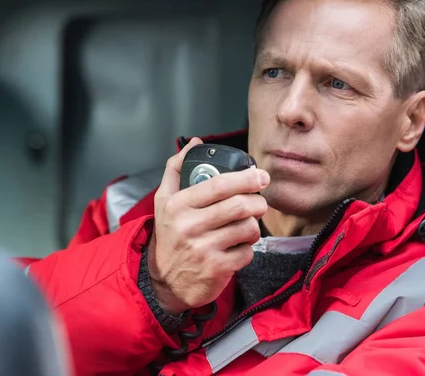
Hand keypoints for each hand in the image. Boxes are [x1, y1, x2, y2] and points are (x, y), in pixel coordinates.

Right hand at [147, 138, 269, 313]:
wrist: (164, 281)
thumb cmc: (169, 236)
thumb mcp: (164, 200)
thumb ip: (177, 168)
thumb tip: (195, 143)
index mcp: (178, 204)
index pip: (219, 185)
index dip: (245, 178)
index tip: (260, 176)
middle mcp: (189, 226)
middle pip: (239, 205)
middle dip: (258, 201)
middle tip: (260, 202)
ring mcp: (204, 249)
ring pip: (248, 228)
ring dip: (253, 226)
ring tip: (246, 226)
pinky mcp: (217, 268)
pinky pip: (247, 252)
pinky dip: (247, 248)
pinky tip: (237, 247)